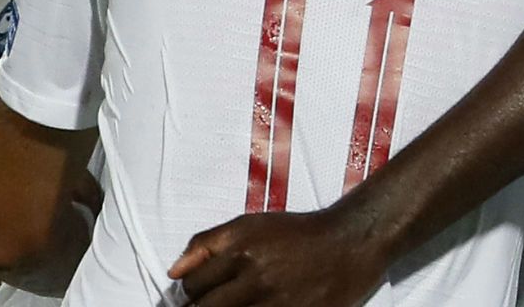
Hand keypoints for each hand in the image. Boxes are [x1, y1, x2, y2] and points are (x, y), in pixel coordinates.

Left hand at [169, 204, 386, 306]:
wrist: (349, 244)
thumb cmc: (297, 233)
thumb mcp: (250, 225)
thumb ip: (207, 243)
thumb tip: (174, 272)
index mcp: (240, 251)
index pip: (191, 286)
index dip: (189, 293)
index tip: (196, 295)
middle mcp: (255, 278)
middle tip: (210, 304)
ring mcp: (275, 303)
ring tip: (239, 303)